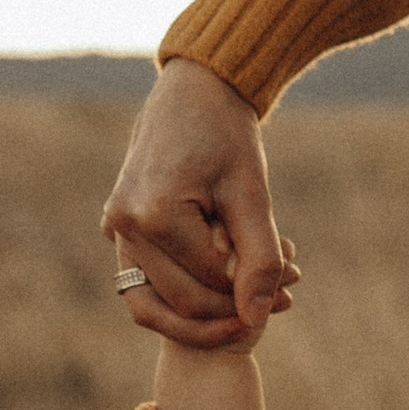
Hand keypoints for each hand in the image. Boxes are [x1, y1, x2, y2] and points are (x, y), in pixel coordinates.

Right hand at [103, 59, 297, 346]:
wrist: (192, 92)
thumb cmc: (227, 135)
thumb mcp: (252, 195)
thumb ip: (259, 258)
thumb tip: (256, 317)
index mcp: (156, 214)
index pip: (209, 285)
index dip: (254, 295)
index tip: (294, 287)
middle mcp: (125, 225)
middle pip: (181, 302)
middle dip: (233, 309)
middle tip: (284, 298)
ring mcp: (114, 229)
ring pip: (152, 306)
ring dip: (202, 317)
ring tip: (249, 309)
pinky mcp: (116, 229)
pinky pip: (142, 285)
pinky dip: (179, 298)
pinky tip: (222, 287)